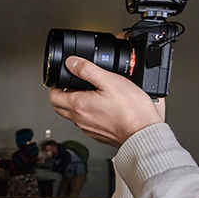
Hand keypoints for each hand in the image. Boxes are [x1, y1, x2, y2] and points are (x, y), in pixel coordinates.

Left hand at [48, 56, 163, 146]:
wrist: (144, 133)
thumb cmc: (131, 110)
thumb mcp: (109, 81)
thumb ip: (88, 70)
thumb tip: (72, 63)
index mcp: (79, 106)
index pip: (53, 97)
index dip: (55, 86)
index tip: (62, 79)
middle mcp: (81, 120)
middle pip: (60, 107)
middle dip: (62, 95)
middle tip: (71, 85)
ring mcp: (89, 129)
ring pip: (73, 116)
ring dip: (75, 104)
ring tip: (88, 93)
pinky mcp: (99, 135)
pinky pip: (86, 123)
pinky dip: (88, 114)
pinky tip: (101, 106)